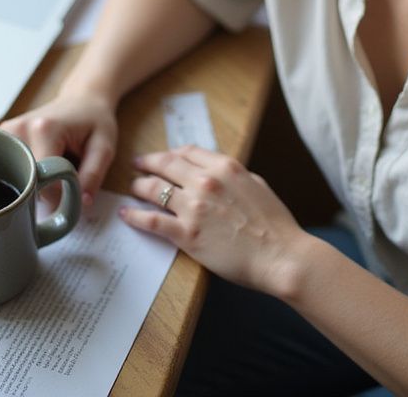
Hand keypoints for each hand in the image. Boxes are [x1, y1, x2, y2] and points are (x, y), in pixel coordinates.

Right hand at [0, 92, 116, 208]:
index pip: (43, 184)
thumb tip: (80, 205)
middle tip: (64, 177)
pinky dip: (26, 174)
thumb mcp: (104, 146)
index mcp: (44, 130)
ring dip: (35, 182)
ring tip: (52, 165)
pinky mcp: (1, 137)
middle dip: (45, 190)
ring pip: (17, 179)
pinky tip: (40, 163)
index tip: (73, 193)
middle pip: (26, 182)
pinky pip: (12, 169)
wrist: (82, 99)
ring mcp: (6, 133)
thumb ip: (93, 175)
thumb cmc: (94, 121)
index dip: (60, 197)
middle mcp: (18, 129)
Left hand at [121, 146, 308, 296]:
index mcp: (225, 167)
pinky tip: (126, 214)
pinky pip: (151, 220)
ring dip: (139, 186)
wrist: (281, 255)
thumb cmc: (275, 225)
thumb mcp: (257, 186)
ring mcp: (194, 207)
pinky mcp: (187, 234)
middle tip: (137, 165)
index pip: (187, 151)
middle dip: (147, 163)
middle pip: (166, 164)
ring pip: (153, 189)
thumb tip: (219, 175)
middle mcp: (206, 182)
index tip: (162, 157)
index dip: (170, 153)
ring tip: (132, 188)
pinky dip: (134, 216)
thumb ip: (233, 176)